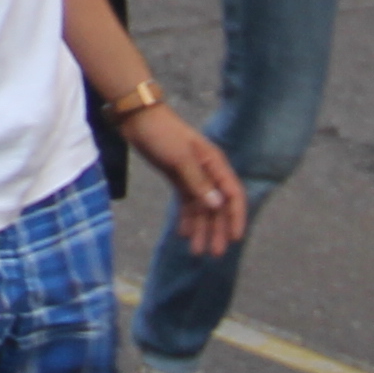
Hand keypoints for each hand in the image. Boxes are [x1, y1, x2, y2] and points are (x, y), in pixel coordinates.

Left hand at [132, 105, 248, 251]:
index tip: (235, 238)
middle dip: (217, 230)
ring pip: (201, 208)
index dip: (236, 217)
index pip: (233, 194)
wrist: (137, 119)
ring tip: (197, 251)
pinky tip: (183, 234)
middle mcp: (208, 172)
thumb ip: (198, 182)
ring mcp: (193, 176)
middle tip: (215, 254)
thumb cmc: (162, 133)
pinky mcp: (178, 178)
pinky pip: (186, 203)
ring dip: (201, 229)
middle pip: (217, 206)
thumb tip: (218, 205)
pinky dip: (186, 218)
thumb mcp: (180, 158)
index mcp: (215, 164)